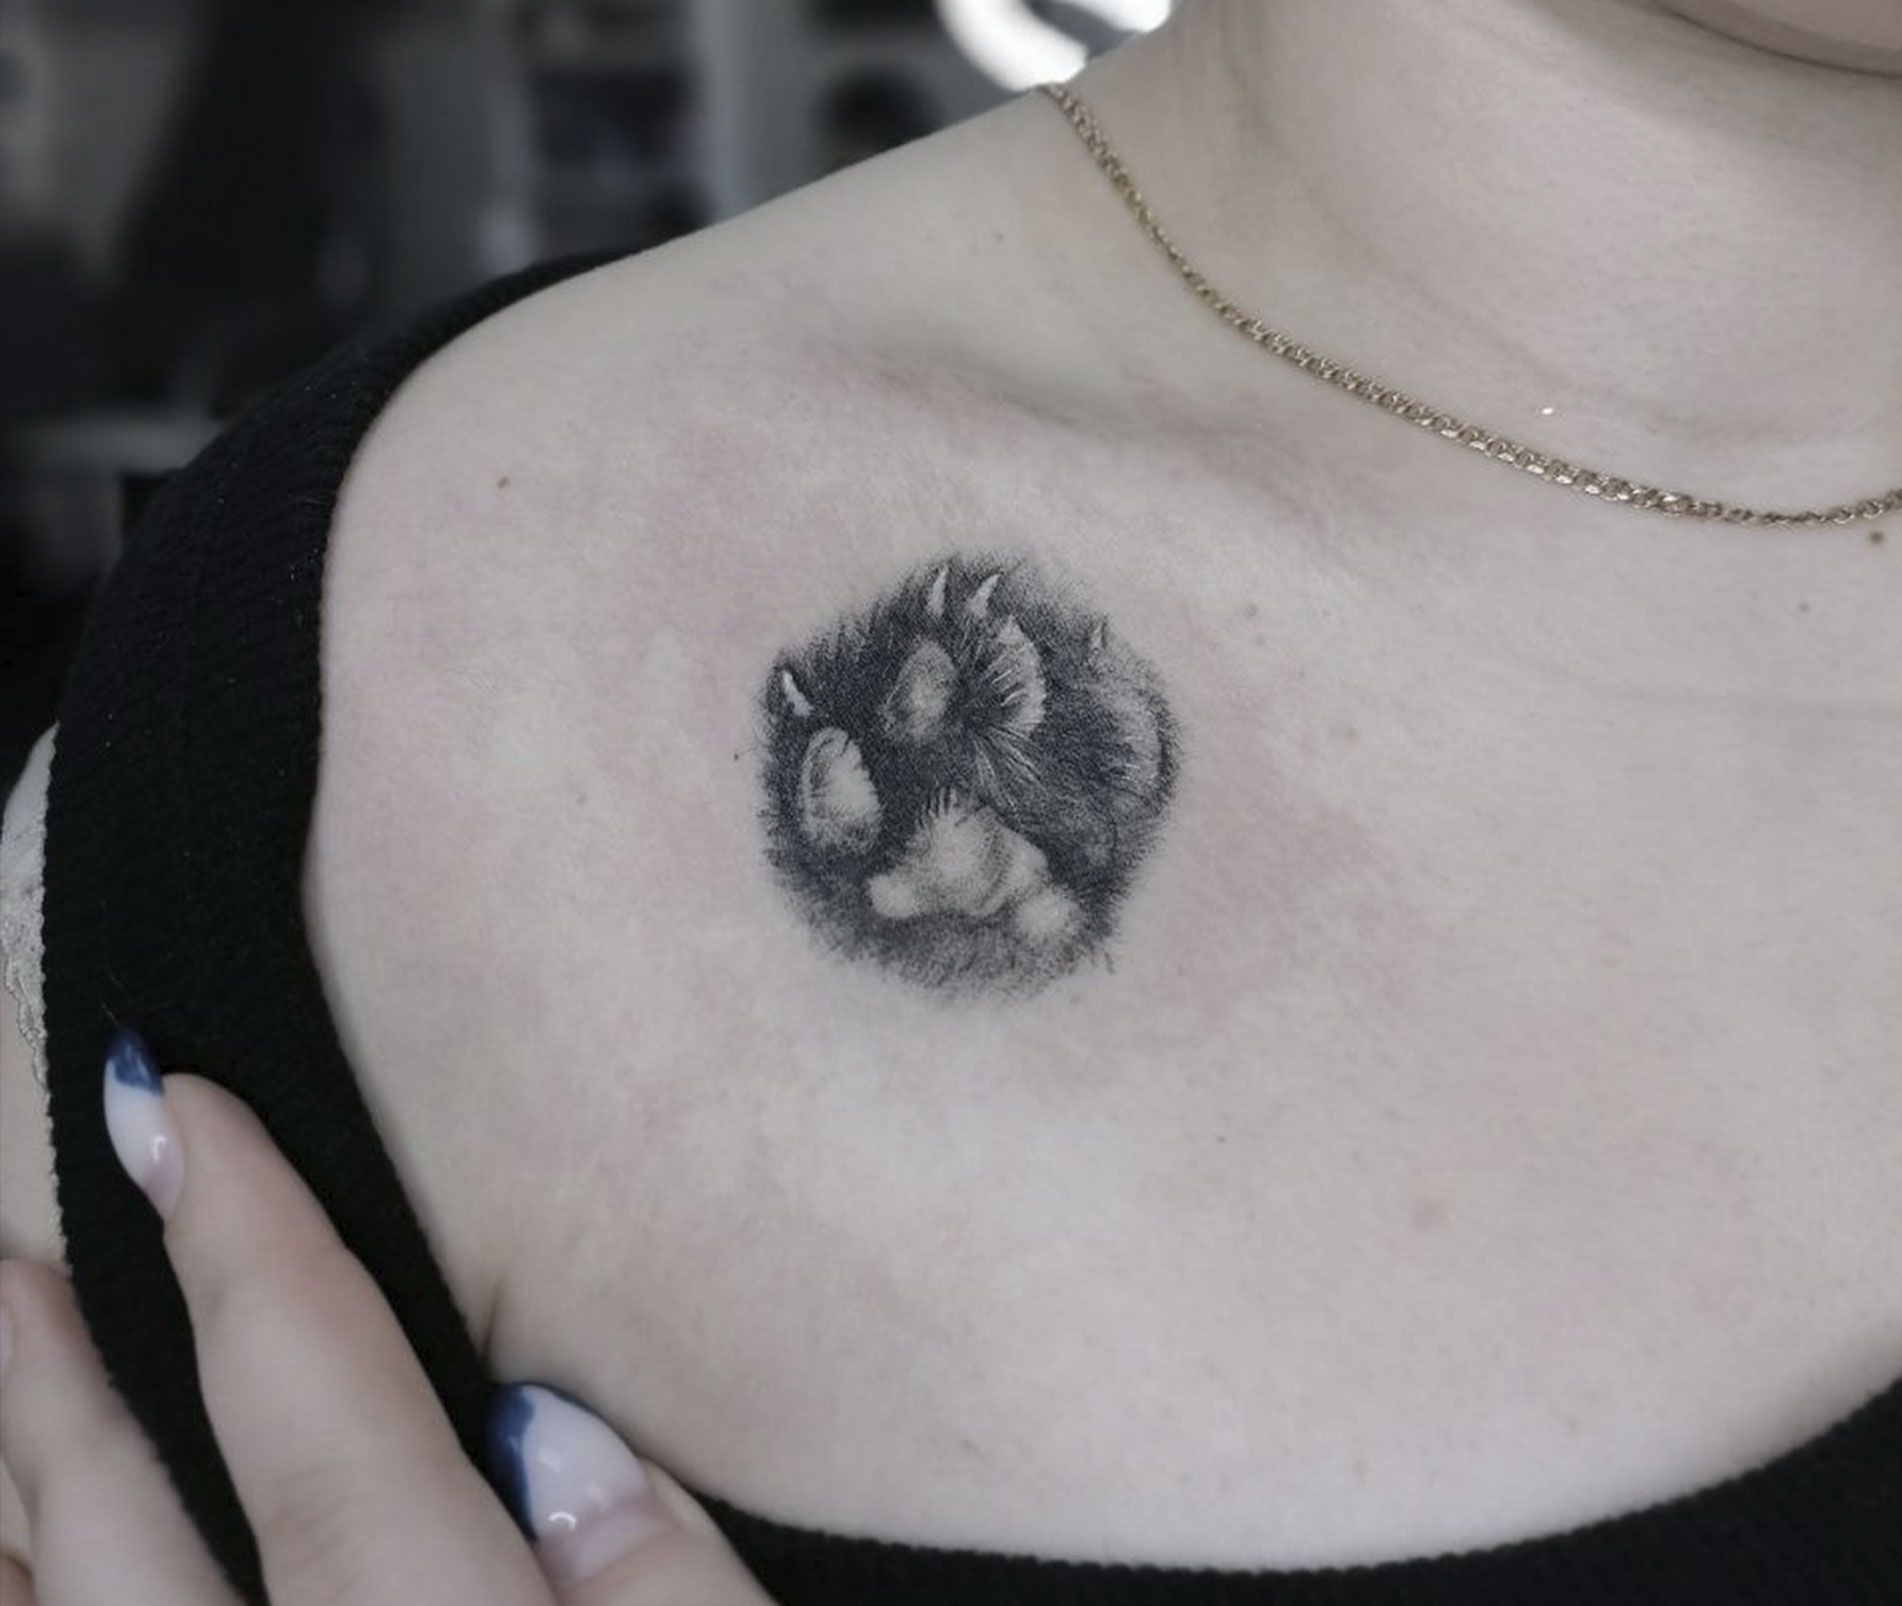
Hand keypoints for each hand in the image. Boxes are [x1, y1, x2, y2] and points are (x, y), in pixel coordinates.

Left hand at [0, 1030, 775, 1604]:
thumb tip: (557, 1435)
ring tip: (4, 1349)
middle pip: (148, 1554)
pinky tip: (31, 1560)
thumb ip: (673, 1598)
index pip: (331, 1455)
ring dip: (36, 1493)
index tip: (180, 1110)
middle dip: (75, 1396)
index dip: (254, 1268)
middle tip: (14, 1252)